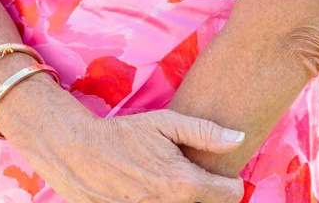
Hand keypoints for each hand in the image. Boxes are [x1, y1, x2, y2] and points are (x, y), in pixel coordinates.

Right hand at [1, 81, 246, 202]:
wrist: (79, 154)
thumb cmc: (124, 134)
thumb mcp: (166, 123)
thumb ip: (205, 132)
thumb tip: (239, 139)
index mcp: (183, 183)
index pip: (229, 194)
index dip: (231, 182)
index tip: (225, 174)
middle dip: (210, 193)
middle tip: (200, 176)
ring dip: (187, 199)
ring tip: (173, 180)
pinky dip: (166, 201)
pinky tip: (157, 188)